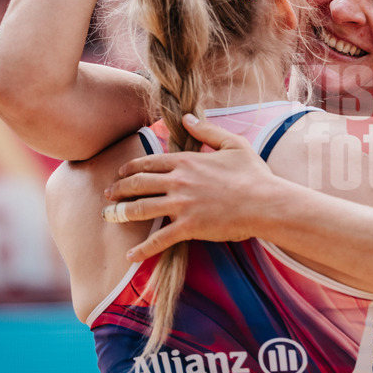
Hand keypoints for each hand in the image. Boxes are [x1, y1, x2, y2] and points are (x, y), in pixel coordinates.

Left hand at [103, 114, 280, 259]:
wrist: (266, 203)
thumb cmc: (254, 174)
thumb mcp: (233, 144)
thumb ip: (207, 130)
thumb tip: (187, 117)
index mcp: (187, 161)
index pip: (149, 162)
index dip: (130, 167)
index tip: (120, 173)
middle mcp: (179, 181)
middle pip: (137, 184)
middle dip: (117, 189)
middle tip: (106, 195)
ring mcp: (182, 205)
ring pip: (140, 209)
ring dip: (120, 213)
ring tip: (108, 217)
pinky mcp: (189, 228)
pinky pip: (158, 239)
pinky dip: (142, 249)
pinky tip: (130, 256)